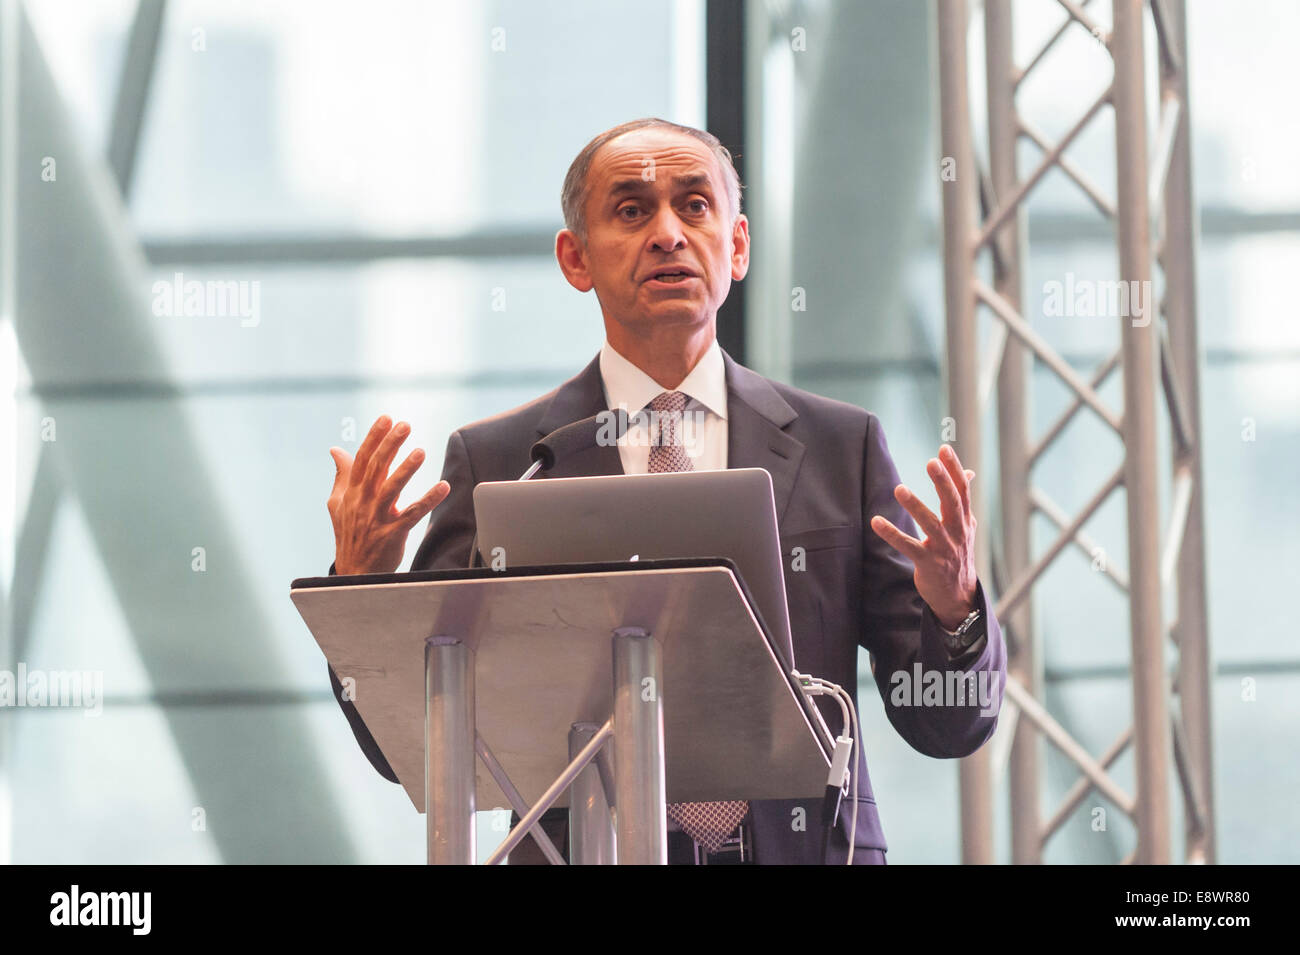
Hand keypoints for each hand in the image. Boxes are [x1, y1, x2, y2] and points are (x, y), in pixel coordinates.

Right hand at [328, 415, 450, 574]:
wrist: (354, 573)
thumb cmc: (348, 534)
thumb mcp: (338, 504)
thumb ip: (342, 475)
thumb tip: (336, 449)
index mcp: (352, 493)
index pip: (362, 460)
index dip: (374, 438)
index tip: (386, 418)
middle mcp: (363, 502)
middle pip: (377, 469)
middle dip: (390, 445)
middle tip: (405, 425)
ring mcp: (376, 518)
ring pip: (392, 489)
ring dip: (406, 469)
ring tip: (421, 451)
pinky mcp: (392, 534)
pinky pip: (412, 514)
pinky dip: (428, 500)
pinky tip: (443, 487)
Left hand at [869, 444, 978, 630]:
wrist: (958, 594)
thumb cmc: (958, 553)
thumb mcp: (965, 525)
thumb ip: (963, 499)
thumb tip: (969, 472)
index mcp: (964, 520)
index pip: (962, 490)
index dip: (954, 469)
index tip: (944, 448)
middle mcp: (957, 532)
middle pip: (952, 503)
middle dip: (943, 482)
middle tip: (931, 462)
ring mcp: (943, 549)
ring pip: (930, 524)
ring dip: (915, 506)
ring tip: (899, 488)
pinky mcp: (927, 563)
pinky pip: (908, 546)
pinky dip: (892, 534)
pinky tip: (876, 521)